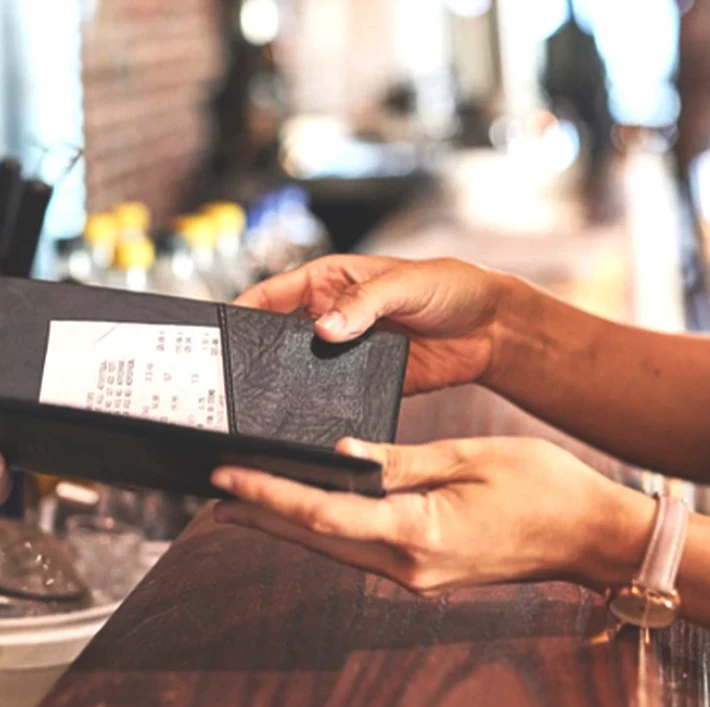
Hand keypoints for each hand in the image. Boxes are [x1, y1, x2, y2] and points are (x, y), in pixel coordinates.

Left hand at [211, 437, 654, 593]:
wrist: (592, 537)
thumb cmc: (545, 488)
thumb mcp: (470, 457)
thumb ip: (399, 460)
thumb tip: (340, 454)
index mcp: (420, 533)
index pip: (324, 515)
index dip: (270, 495)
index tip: (227, 479)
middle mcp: (410, 566)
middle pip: (317, 540)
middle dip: (262, 515)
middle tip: (213, 494)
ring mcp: (416, 576)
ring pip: (336, 549)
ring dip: (287, 525)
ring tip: (243, 501)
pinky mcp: (425, 571)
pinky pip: (362, 550)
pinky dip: (326, 530)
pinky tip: (306, 511)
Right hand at [235, 255, 511, 394]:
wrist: (491, 329)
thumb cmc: (449, 287)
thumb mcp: (404, 283)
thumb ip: (363, 304)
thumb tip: (324, 329)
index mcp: (328, 282)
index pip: (271, 295)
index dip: (241, 311)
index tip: (218, 334)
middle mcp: (330, 317)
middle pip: (278, 338)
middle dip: (256, 356)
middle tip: (232, 380)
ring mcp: (345, 353)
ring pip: (301, 371)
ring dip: (285, 386)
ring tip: (260, 407)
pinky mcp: (366, 382)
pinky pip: (333, 396)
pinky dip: (319, 408)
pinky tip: (307, 421)